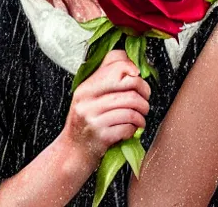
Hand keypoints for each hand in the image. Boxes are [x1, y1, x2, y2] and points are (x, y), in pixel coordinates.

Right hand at [56, 48, 150, 172]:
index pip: (115, 65)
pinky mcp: (101, 136)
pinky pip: (128, 126)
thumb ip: (105, 81)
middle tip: (144, 100)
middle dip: (144, 92)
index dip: (132, 68)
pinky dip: (134, 128)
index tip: (138, 77)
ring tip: (140, 117)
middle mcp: (87, 101)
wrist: (73, 152)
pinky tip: (130, 129)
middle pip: (128, 84)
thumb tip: (131, 65)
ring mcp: (93, 118)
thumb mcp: (88, 98)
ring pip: (131, 106)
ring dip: (142, 113)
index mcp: (85, 87)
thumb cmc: (86, 123)